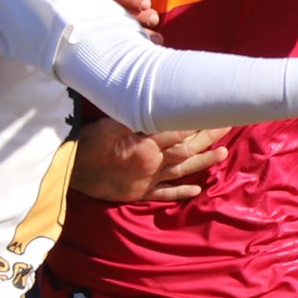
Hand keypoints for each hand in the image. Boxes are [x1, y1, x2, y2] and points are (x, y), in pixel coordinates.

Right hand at [68, 117, 224, 203]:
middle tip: (228, 125)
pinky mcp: (139, 192)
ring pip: (182, 170)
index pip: (179, 130)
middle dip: (209, 136)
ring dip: (204, 161)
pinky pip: (165, 192)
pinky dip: (181, 191)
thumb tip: (161, 105)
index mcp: (147, 146)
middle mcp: (153, 164)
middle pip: (187, 149)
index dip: (198, 120)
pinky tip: (196, 190)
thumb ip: (136, 116)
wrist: (69, 172)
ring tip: (223, 153)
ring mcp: (147, 180)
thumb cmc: (87, 143)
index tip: (214, 109)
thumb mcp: (109, 123)